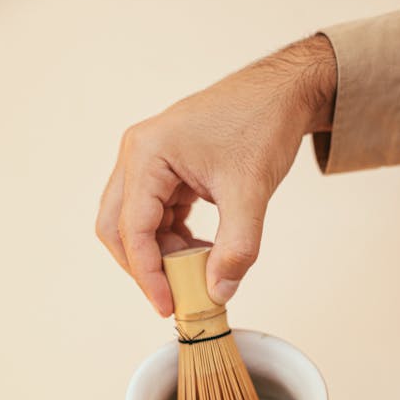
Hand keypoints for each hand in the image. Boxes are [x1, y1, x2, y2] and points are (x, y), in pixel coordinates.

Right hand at [96, 35, 335, 315]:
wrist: (281, 93)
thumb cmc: (262, 124)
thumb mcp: (250, 192)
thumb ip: (236, 249)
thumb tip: (218, 294)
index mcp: (147, 155)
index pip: (133, 229)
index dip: (148, 274)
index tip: (168, 306)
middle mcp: (138, 155)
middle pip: (118, 227)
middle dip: (144, 266)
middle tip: (172, 296)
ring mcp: (149, 161)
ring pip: (136, 224)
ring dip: (162, 254)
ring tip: (197, 272)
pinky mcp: (165, 169)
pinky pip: (156, 214)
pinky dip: (173, 239)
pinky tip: (200, 251)